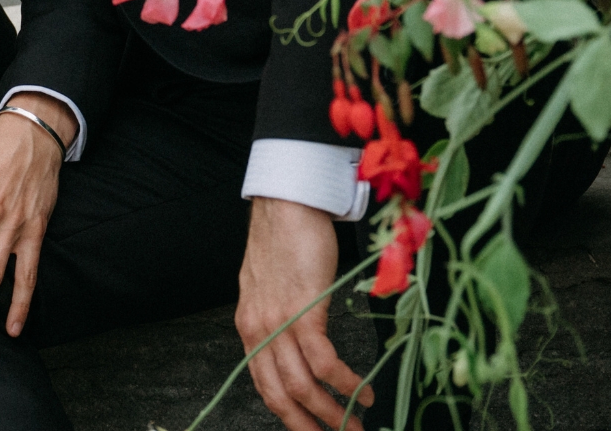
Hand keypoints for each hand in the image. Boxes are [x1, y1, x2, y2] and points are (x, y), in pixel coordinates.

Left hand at [235, 197, 371, 430]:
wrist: (286, 202)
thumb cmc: (283, 240)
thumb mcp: (269, 288)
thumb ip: (277, 320)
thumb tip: (295, 348)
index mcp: (249, 326)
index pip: (263, 384)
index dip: (287, 414)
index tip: (309, 429)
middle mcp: (258, 329)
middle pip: (280, 396)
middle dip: (309, 426)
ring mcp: (279, 321)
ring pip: (302, 386)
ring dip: (332, 413)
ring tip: (356, 425)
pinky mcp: (304, 309)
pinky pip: (323, 361)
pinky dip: (345, 383)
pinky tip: (362, 391)